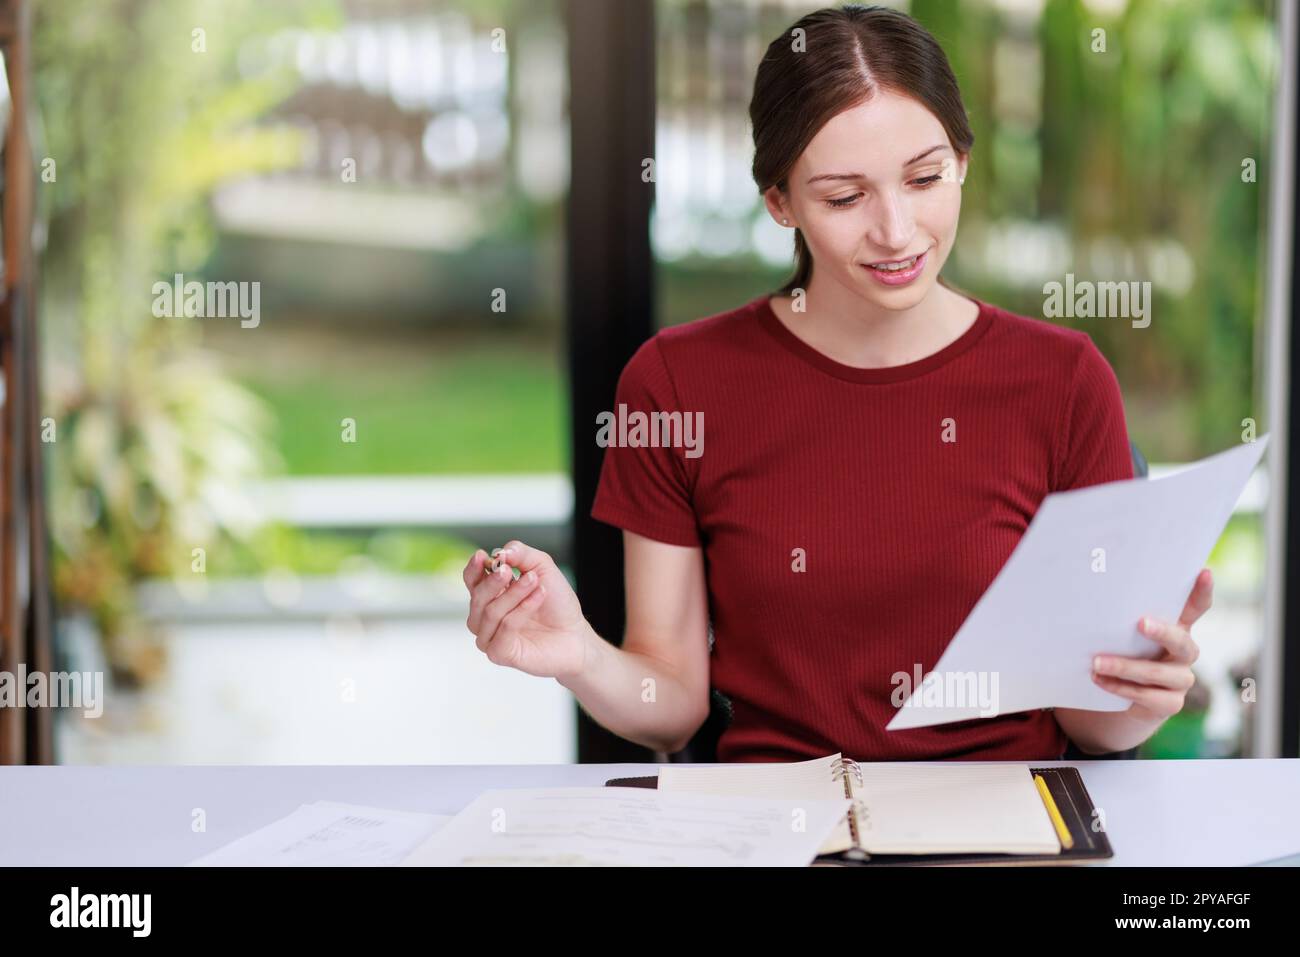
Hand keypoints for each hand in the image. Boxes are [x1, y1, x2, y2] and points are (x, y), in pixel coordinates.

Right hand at [462, 540, 589, 679]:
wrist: (575, 634)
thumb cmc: (557, 604)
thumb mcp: (543, 568)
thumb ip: (522, 555)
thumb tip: (500, 552)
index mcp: (491, 595)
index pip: (472, 581)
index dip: (473, 569)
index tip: (481, 556)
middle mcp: (486, 617)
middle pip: (477, 597)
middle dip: (493, 581)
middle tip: (509, 570)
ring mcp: (491, 636)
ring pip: (490, 612)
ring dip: (513, 594)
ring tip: (535, 582)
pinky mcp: (500, 653)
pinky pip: (504, 628)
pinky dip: (521, 610)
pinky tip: (538, 598)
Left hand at [1090, 568, 1211, 722]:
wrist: (1123, 697)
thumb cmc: (1124, 653)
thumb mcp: (1124, 633)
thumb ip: (1121, 617)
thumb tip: (1092, 591)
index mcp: (1177, 628)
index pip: (1196, 608)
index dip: (1202, 591)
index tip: (1204, 571)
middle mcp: (1184, 652)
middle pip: (1180, 641)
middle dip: (1161, 631)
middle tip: (1140, 623)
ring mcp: (1180, 679)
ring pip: (1157, 672)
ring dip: (1124, 667)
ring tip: (1096, 663)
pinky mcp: (1171, 702)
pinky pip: (1147, 696)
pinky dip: (1120, 687)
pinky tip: (1099, 680)